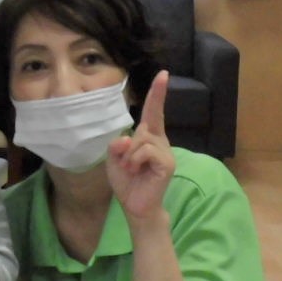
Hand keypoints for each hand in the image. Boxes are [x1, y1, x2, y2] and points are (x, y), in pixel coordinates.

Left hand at [106, 72, 174, 226]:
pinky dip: (135, 161)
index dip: (157, 93)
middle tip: (125, 165)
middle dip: (127, 146)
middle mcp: (160, 141)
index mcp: (149, 137)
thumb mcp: (114, 160)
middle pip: (143, 127)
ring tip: (131, 170)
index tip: (163, 74)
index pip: (153, 111)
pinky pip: (146, 151)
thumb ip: (116, 145)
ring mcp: (166, 152)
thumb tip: (127, 138)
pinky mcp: (167, 163)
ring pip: (142, 140)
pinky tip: (136, 172)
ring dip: (129, 156)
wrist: (135, 206)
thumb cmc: (126, 182)